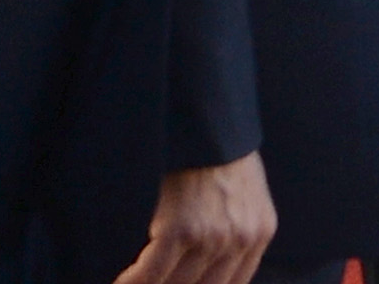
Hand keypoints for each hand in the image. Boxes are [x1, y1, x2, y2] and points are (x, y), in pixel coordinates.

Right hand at [114, 157, 272, 283]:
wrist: (203, 112)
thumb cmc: (215, 142)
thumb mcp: (244, 186)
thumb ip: (235, 221)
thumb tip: (211, 254)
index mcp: (260, 231)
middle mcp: (240, 239)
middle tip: (155, 281)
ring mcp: (212, 237)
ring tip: (129, 282)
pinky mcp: (181, 229)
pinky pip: (152, 272)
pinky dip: (132, 281)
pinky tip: (119, 282)